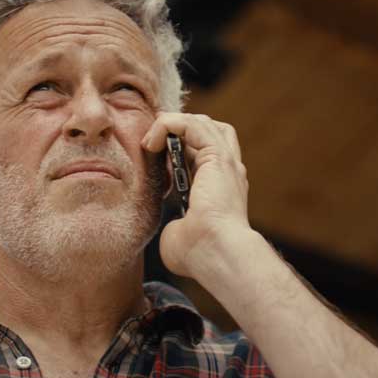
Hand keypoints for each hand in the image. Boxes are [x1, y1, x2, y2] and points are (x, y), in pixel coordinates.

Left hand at [141, 113, 252, 277]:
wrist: (216, 254)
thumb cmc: (199, 255)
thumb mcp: (178, 234)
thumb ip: (174, 223)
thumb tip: (171, 226)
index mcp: (220, 189)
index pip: (203, 154)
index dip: (177, 148)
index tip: (153, 156)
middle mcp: (227, 172)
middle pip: (208, 131)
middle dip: (178, 129)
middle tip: (152, 142)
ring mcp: (226, 162)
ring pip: (202, 123)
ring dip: (171, 125)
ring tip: (150, 140)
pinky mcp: (217, 156)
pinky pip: (192, 124)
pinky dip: (169, 125)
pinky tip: (153, 139)